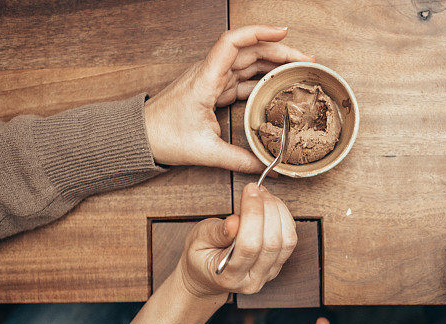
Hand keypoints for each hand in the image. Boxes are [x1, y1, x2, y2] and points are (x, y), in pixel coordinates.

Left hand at [144, 25, 312, 169]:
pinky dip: (261, 79)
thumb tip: (268, 169)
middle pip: (249, 50)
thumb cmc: (163, 136)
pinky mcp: (212, 90)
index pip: (233, 42)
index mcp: (205, 79)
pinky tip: (276, 84)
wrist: (139, 137)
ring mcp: (211, 80)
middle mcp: (209, 73)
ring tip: (297, 68)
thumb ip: (240, 160)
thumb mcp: (205, 152)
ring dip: (272, 62)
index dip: (259, 32)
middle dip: (279, 50)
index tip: (283, 32)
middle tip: (306, 59)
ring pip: (247, 62)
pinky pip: (241, 78)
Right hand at [176, 182, 296, 300]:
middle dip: (267, 209)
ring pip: (287, 242)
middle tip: (257, 190)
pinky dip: (284, 218)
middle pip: (272, 243)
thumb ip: (216, 232)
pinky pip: (290, 241)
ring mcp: (269, 274)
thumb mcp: (198, 240)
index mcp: (229, 276)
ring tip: (264, 196)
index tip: (250, 190)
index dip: (253, 214)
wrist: (207, 275)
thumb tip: (235, 221)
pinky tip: (271, 206)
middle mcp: (253, 279)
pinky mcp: (278, 265)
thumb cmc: (200, 256)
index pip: (249, 246)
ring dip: (279, 212)